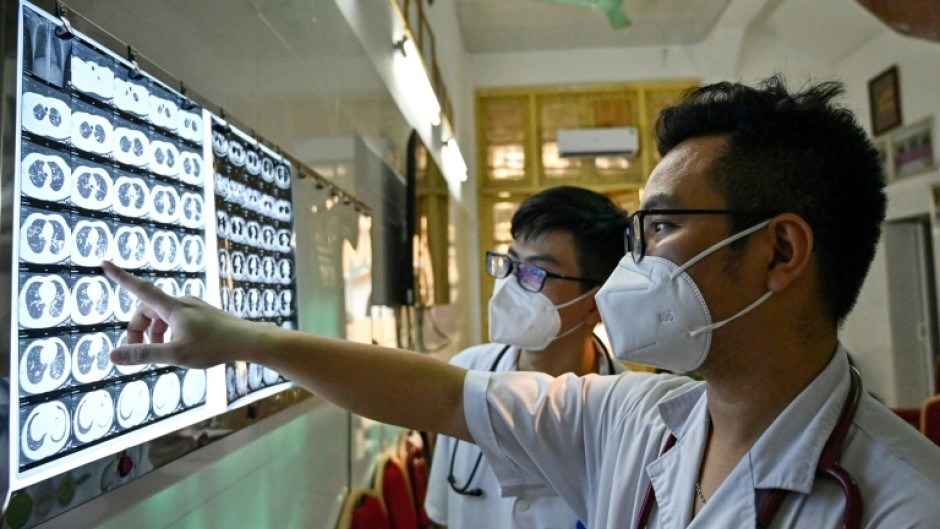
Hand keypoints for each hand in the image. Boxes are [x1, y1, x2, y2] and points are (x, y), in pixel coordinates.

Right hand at [102, 261, 264, 367]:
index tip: (104, 263)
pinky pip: (176, 318)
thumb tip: (113, 355)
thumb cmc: (214, 347)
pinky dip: (169, 332)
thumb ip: (144, 354)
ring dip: (155, 333)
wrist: (248, 340)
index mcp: (173, 307)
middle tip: (139, 352)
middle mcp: (182, 302)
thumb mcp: (175, 355)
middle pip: (147, 310)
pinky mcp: (202, 313)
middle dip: (139, 329)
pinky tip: (180, 348)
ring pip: (163, 316)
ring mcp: (193, 306)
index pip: (140, 288)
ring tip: (163, 353)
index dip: (120, 277)